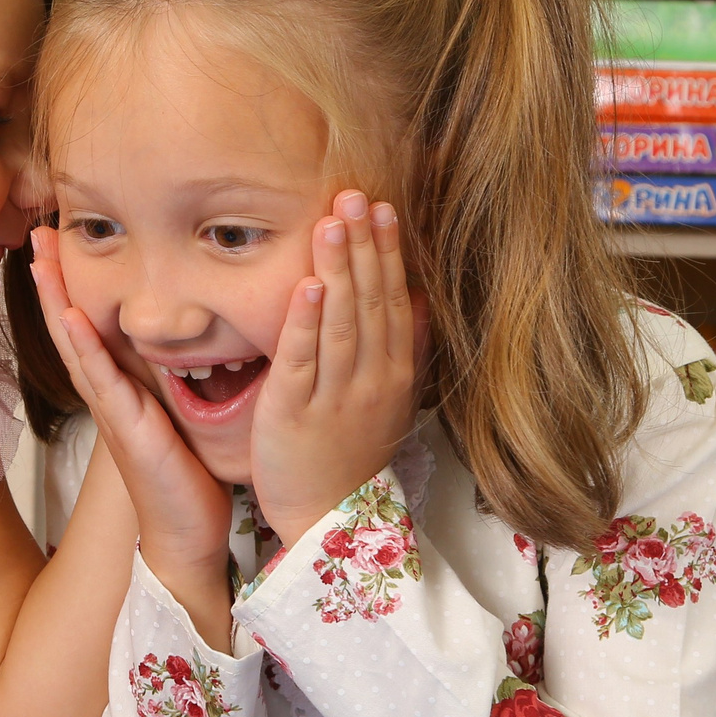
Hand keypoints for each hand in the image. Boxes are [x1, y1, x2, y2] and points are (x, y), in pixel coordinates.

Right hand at [27, 227, 234, 587]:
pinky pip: (99, 380)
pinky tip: (70, 317)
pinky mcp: (124, 429)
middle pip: (71, 327)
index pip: (93, 327)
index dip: (76, 285)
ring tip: (40, 258)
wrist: (186, 535)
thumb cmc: (187, 480)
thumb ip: (180, 377)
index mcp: (125, 389)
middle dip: (54, 280)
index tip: (65, 244)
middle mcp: (109, 395)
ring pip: (75, 345)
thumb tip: (197, 339)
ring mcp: (111, 411)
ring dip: (56, 300)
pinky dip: (82, 347)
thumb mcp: (184, 413)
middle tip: (38, 232)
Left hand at [252, 192, 422, 549]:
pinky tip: (306, 285)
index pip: (393, 300)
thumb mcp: (390, 400)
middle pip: (370, 303)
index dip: (388, 253)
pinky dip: (305, 322)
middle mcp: (370, 380)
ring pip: (340, 323)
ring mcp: (334, 396)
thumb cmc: (350, 455)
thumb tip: (421, 297)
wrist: (328, 520)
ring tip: (333, 224)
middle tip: (356, 196)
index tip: (383, 208)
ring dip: (338, 270)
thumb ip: (405, 350)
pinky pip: (302, 360)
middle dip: (364, 247)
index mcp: (392, 373)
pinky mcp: (294, 412)